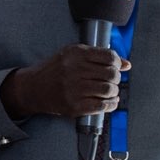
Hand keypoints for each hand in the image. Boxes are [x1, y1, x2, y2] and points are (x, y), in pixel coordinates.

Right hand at [0, 46, 127, 120]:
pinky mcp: (74, 106)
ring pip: (109, 90)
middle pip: (111, 74)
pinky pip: (102, 106)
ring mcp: (74, 89)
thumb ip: (98, 56)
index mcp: (75, 54)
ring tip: (109, 91)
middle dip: (116, 78)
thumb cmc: (54, 71)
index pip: (109, 56)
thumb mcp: (72, 55)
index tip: (117, 66)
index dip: (117, 62)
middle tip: (112, 80)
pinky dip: (110, 104)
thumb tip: (126, 64)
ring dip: (114, 91)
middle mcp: (75, 70)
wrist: (33, 88)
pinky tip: (109, 101)